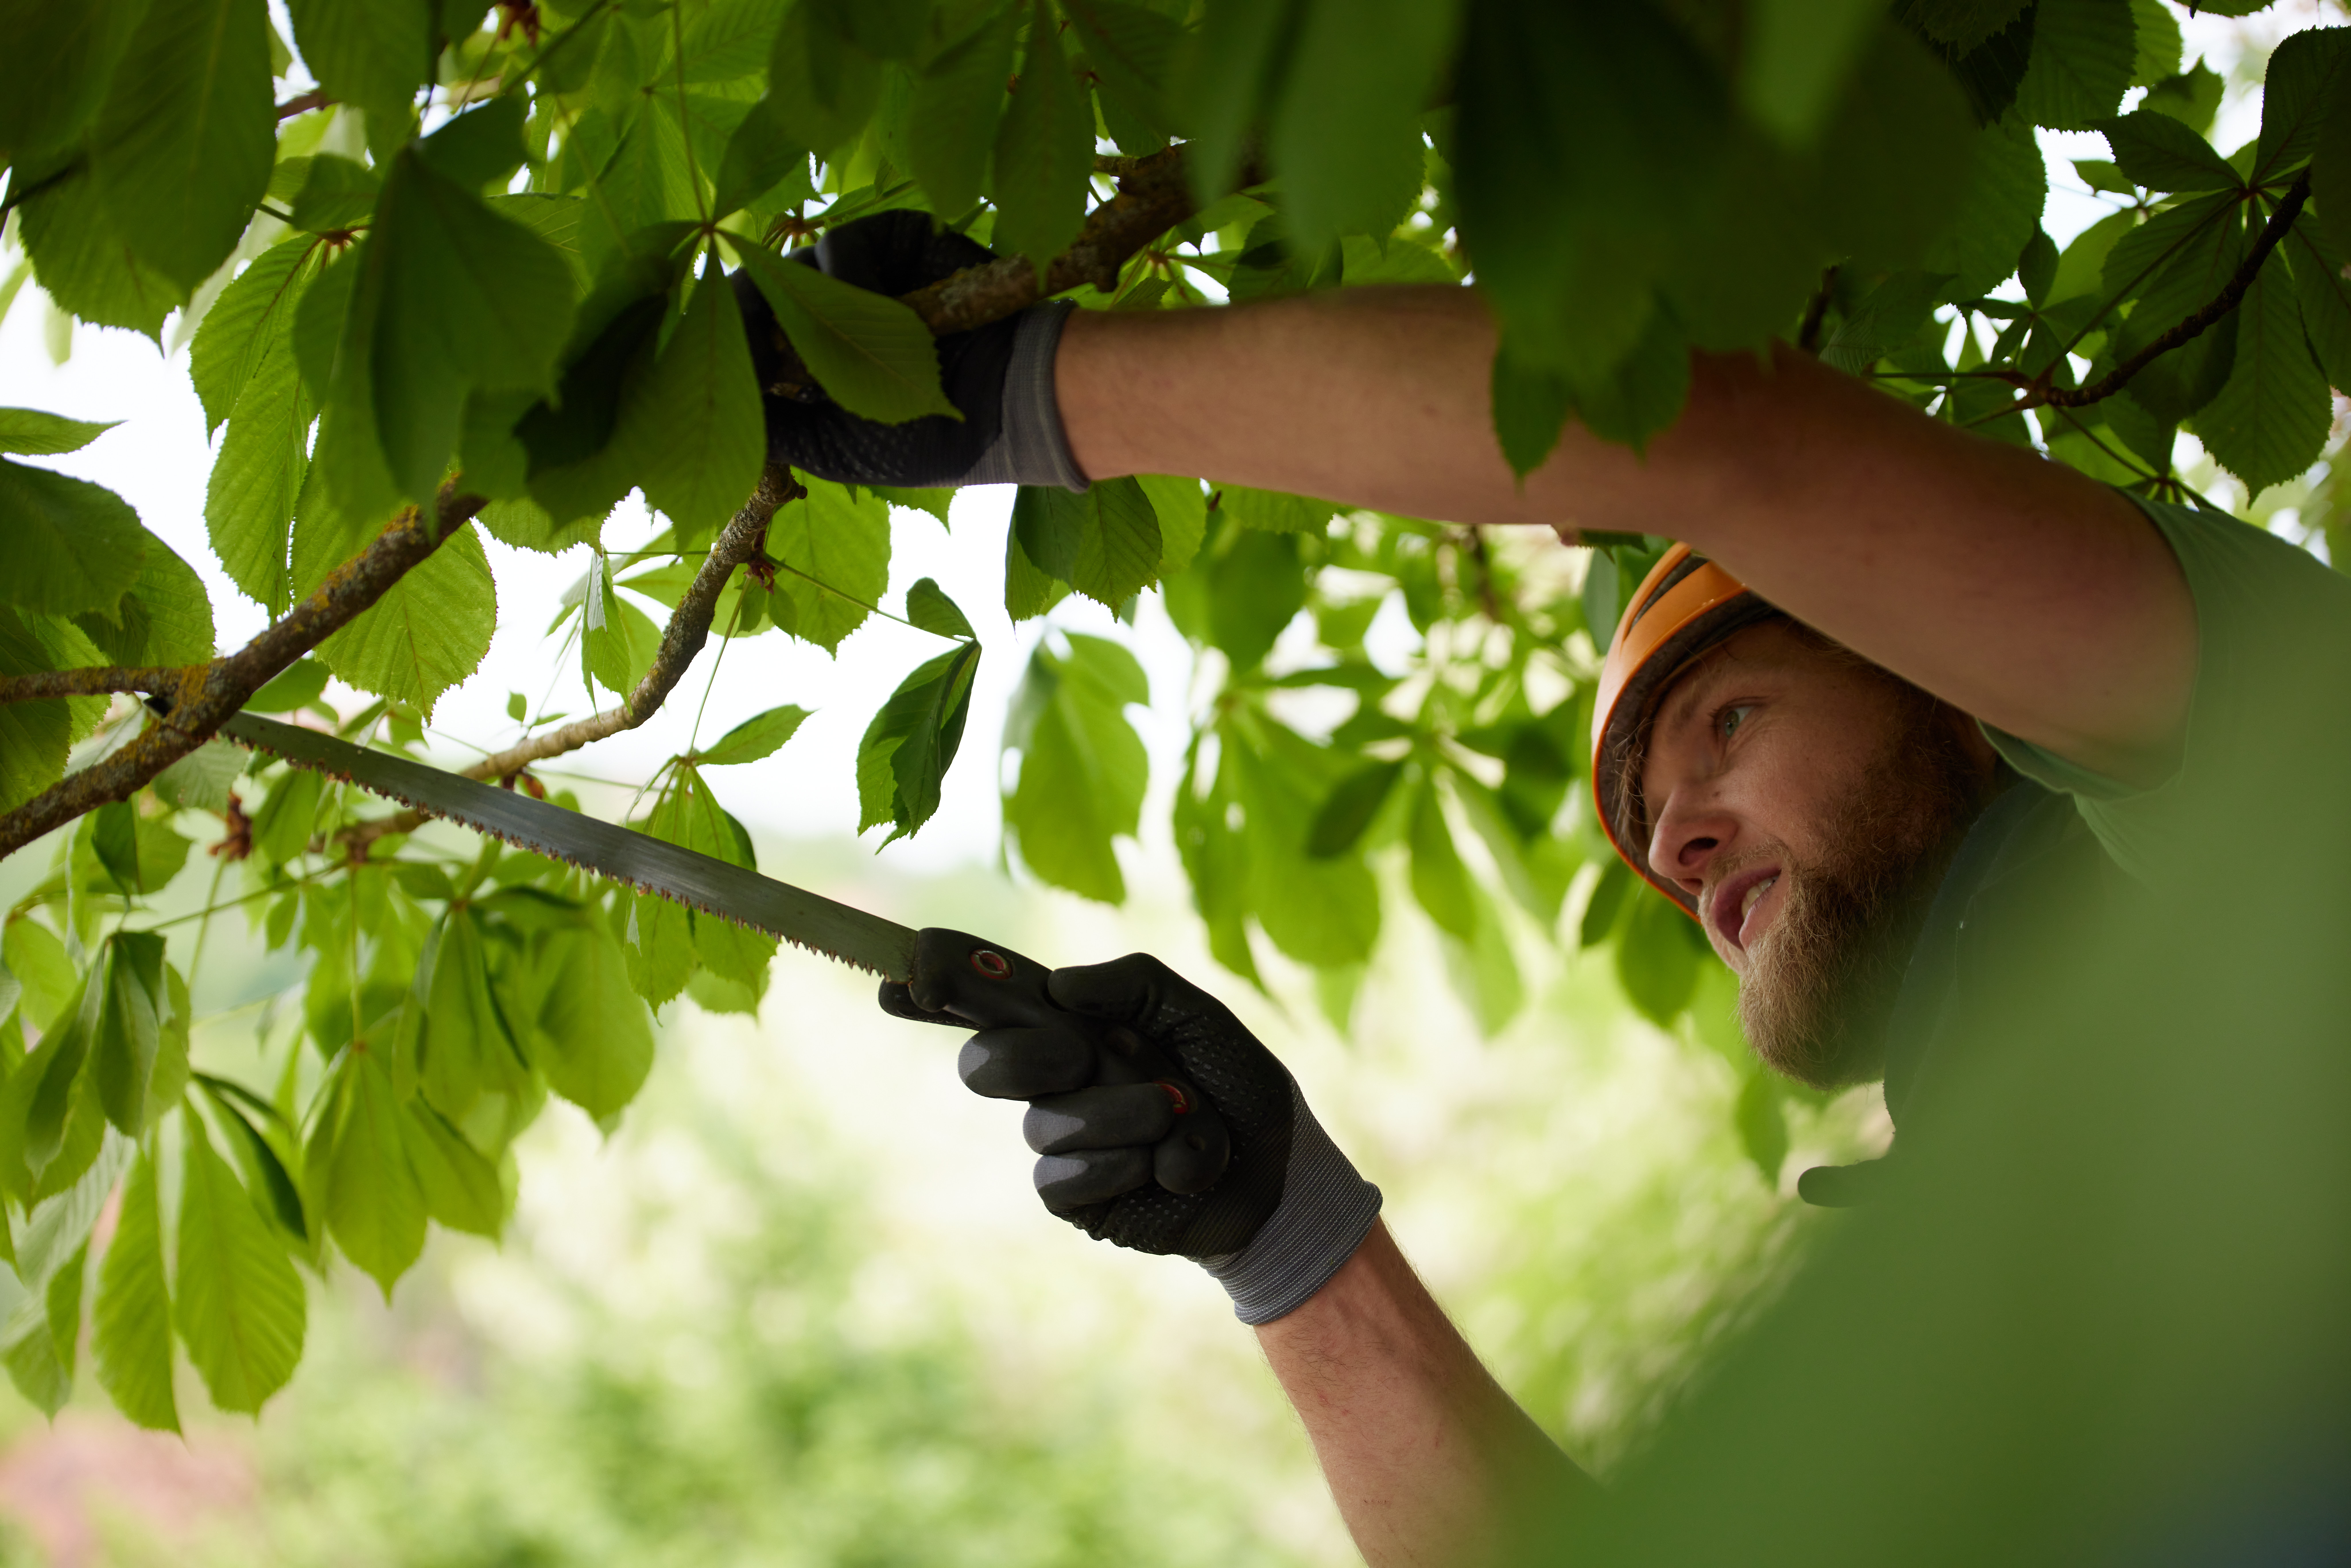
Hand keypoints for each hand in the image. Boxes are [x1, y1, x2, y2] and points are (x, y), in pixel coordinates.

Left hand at [730, 211, 1084, 489]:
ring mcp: (859, 269)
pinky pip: (842, 247)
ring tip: (837, 353)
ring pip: (794, 269)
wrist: (1006, 401)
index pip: (744, 334)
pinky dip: (851, 282)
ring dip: (807, 313)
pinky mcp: (891, 235)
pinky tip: (883, 315)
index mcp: (808, 354)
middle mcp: (828, 306)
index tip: (703, 370)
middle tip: (745, 348)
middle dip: (747, 321)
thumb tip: (713, 404)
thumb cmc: (924, 437)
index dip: (720, 345)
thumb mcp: (831, 448)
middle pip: (757, 290)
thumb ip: (772, 427)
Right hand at [880, 929, 1380, 1321]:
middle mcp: (1052, 1081)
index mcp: (1071, 1026)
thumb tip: (1058, 984)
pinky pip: (1062, 1177)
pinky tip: (1169, 1167)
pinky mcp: (1074, 1197)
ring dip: (1126, 1114)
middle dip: (1031, 1054)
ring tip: (1181, 1114)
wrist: (1275, 1171)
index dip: (935, 987)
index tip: (903, 973)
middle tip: (1084, 1053)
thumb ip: (1132, 983)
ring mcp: (1058, 1141)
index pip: (987, 1002)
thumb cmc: (1233, 1085)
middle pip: (983, 1063)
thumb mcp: (1197, 1015)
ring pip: (1045, 1122)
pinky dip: (1127, 1165)